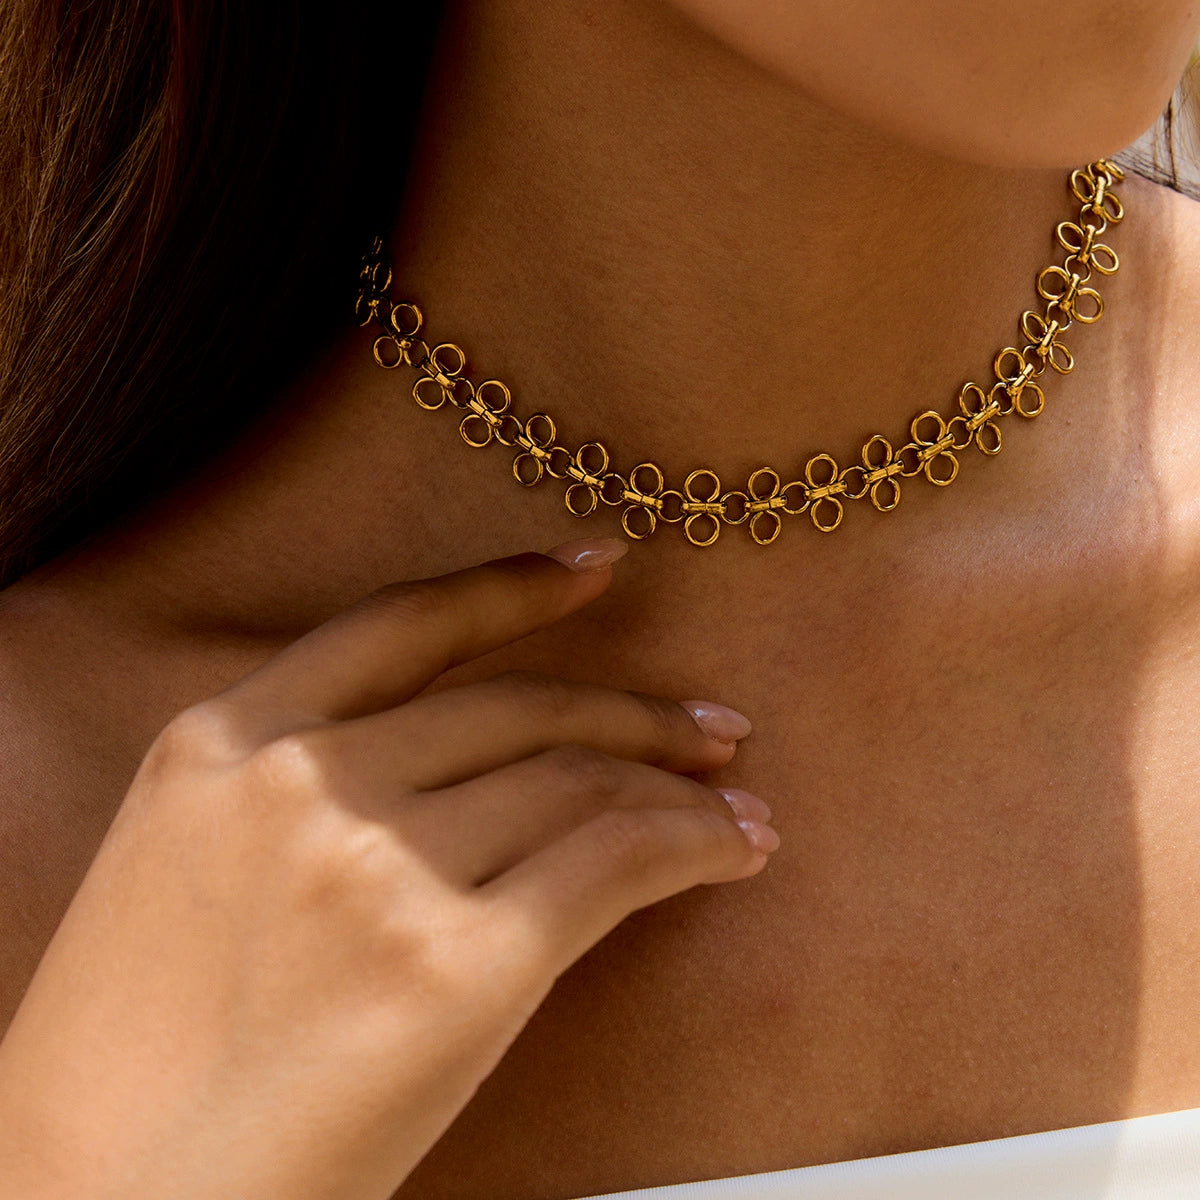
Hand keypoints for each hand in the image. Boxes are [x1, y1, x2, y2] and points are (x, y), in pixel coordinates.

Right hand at [0, 538, 775, 1199]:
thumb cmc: (135, 1064)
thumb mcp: (188, 870)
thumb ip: (303, 792)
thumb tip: (464, 772)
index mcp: (221, 743)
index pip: (401, 625)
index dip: (510, 587)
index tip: (595, 568)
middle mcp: (303, 780)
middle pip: (517, 708)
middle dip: (632, 713)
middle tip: (709, 728)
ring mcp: (379, 867)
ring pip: (580, 782)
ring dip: (678, 789)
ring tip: (732, 804)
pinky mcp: (456, 966)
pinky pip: (614, 863)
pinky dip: (694, 845)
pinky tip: (734, 848)